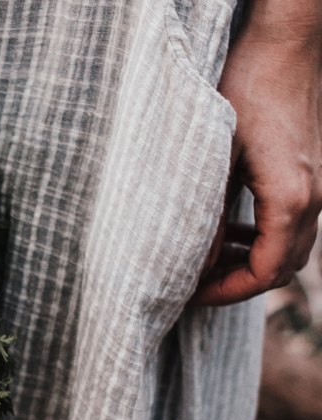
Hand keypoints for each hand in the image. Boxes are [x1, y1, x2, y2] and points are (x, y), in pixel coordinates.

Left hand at [193, 0, 321, 304]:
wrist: (284, 47)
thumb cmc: (246, 91)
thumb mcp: (213, 158)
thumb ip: (204, 215)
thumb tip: (188, 264)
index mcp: (290, 199)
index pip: (264, 273)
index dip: (225, 292)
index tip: (188, 295)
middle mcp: (314, 199)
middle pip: (281, 268)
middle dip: (236, 283)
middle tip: (191, 285)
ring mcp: (318, 187)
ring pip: (288, 248)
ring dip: (248, 261)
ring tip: (204, 262)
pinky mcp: (311, 175)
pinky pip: (291, 222)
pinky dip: (260, 237)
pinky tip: (227, 231)